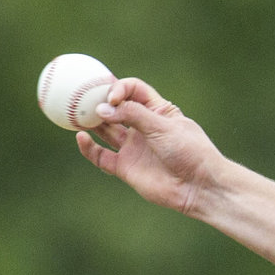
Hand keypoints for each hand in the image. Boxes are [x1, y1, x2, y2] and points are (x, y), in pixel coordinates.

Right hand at [79, 78, 225, 214]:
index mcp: (157, 110)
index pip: (134, 90)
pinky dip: (90, 148)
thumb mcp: (162, 126)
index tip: (113, 97)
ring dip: (91, 122)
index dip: (121, 88)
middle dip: (100, 101)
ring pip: (105, 130)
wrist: (199, 186)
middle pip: (116, 108)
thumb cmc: (189, 151)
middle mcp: (143, 127)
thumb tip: (102, 109)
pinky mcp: (126, 168)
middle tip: (83, 97)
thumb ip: (133, 115)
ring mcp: (133, 148)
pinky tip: (81, 138)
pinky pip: (102, 157)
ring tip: (75, 114)